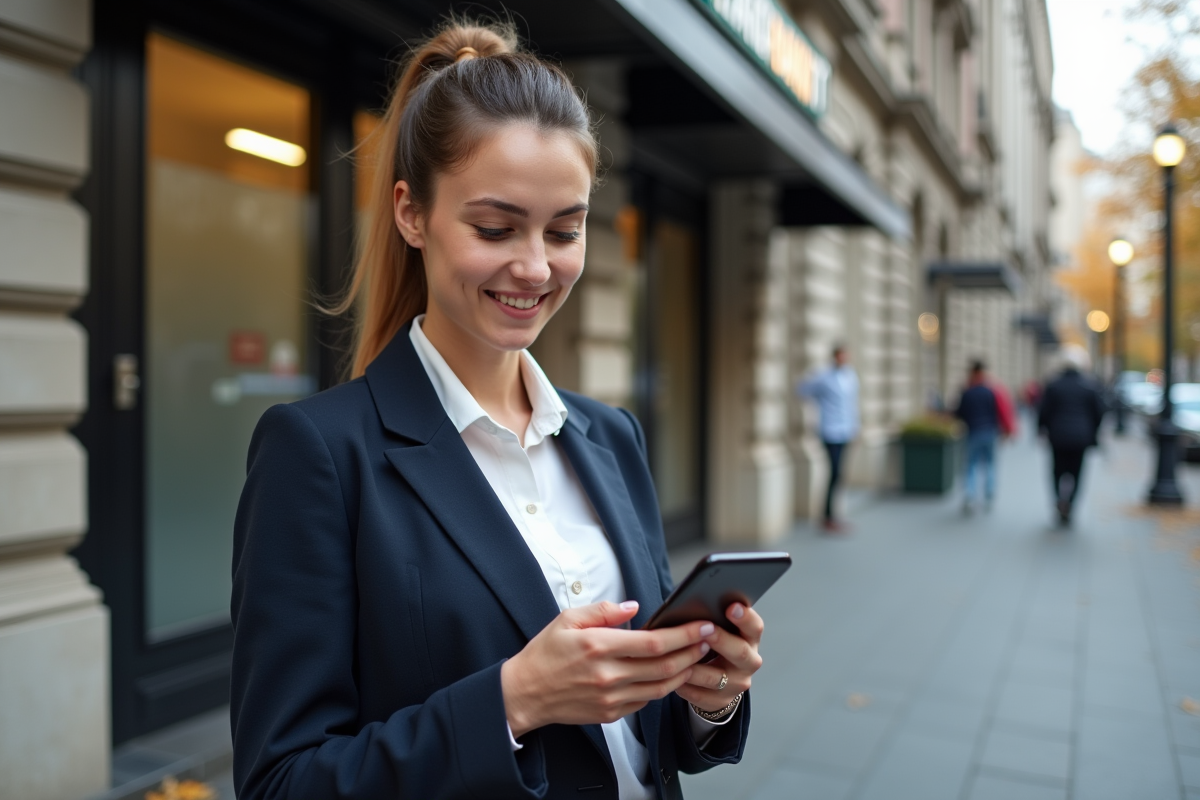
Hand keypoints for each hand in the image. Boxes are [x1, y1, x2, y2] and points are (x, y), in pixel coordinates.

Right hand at [501, 601, 715, 737]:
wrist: (526, 693)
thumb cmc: (545, 653)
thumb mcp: (567, 619)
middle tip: (708, 639)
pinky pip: (646, 700)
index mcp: (598, 647)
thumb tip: (634, 607)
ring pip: (661, 687)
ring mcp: (611, 698)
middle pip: (664, 666)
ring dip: (684, 672)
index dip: (683, 634)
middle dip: (692, 651)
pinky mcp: (611, 714)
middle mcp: (608, 675)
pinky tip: (670, 674)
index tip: (702, 625)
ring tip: (696, 656)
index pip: (653, 642)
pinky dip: (663, 687)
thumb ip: (603, 611)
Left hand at [674, 603, 763, 712]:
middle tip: (705, 630)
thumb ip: (713, 620)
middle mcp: (749, 663)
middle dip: (721, 640)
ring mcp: (736, 685)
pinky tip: (672, 676)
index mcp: (750, 640)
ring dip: (696, 666)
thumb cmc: (715, 646)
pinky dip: (684, 685)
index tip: (731, 606)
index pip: (755, 627)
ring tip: (678, 656)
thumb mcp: (721, 631)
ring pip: (715, 677)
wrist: (719, 681)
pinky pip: (700, 695)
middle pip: (740, 652)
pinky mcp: (720, 701)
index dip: (745, 617)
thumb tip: (692, 605)